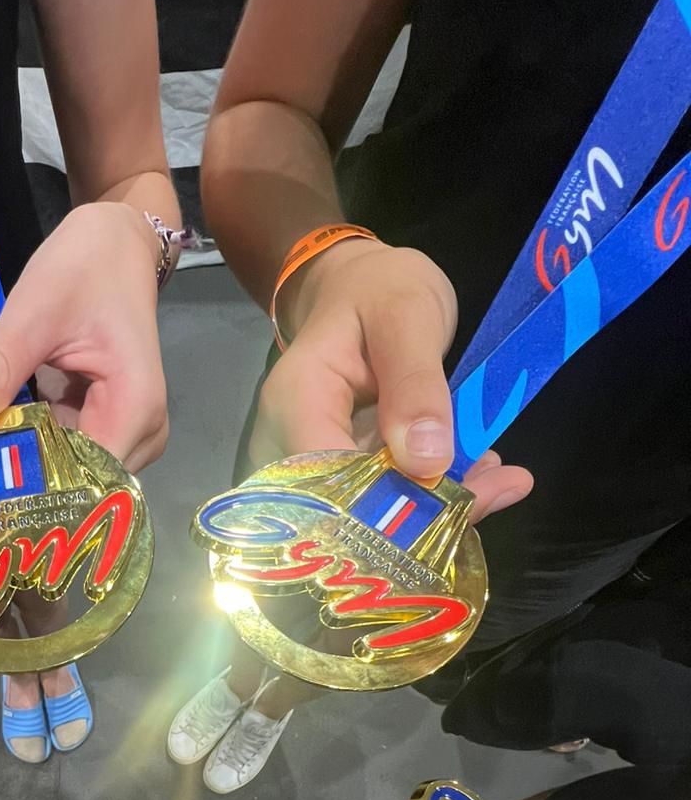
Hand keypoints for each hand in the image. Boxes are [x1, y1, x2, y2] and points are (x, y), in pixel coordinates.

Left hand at [0, 203, 167, 471]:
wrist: (117, 244)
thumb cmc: (86, 268)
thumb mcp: (33, 315)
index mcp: (133, 409)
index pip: (81, 481)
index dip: (26, 490)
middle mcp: (139, 435)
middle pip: (72, 483)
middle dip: (8, 476)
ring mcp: (125, 434)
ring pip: (62, 471)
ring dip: (7, 461)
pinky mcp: (104, 426)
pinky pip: (59, 449)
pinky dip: (17, 442)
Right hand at [256, 238, 532, 521]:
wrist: (361, 285)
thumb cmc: (375, 289)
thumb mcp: (405, 315)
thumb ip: (414, 383)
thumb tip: (425, 462)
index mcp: (296, 405)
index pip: (325, 482)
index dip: (383, 507)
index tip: (454, 502)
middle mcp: (294, 446)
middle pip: (348, 510)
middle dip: (426, 513)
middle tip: (500, 487)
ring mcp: (323, 463)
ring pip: (375, 512)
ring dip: (443, 505)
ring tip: (505, 479)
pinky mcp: (352, 471)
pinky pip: (392, 496)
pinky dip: (441, 490)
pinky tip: (486, 471)